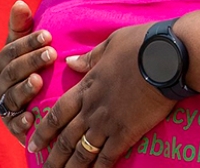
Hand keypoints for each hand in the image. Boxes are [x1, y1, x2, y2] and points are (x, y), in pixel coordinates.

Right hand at [0, 0, 56, 143]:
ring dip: (24, 89)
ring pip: (11, 97)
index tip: (48, 35)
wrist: (34, 105)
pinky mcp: (12, 125)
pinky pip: (14, 125)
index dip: (28, 43)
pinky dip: (21, 122)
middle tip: (51, 54)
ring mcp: (5, 105)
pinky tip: (32, 117)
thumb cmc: (31, 67)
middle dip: (30, 62)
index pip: (11, 50)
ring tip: (39, 81)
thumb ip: (21, 27)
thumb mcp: (24, 47)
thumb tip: (19, 3)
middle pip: (11, 72)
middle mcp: (0, 84)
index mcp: (2, 63)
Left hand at [28, 23, 174, 166]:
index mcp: (87, 86)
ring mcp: (108, 122)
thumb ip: (89, 58)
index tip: (33, 141)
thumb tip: (70, 62)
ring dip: (71, 167)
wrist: (166, 58)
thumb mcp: (110, 44)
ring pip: (83, 151)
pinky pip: (108, 157)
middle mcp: (92, 108)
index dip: (43, 130)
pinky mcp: (127, 132)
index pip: (58, 113)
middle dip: (53, 156)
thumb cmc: (140, 45)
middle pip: (66, 137)